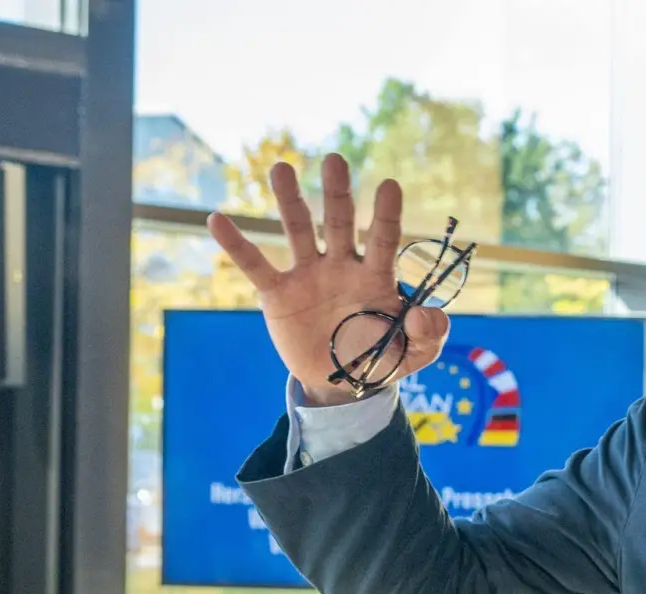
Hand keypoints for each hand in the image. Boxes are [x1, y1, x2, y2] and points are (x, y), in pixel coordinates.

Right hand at [207, 153, 449, 405]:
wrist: (342, 381)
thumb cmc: (383, 359)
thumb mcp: (415, 354)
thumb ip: (428, 335)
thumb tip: (423, 315)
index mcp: (377, 276)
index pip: (383, 240)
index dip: (386, 214)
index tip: (390, 185)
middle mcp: (341, 266)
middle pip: (339, 223)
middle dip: (338, 193)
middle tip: (335, 160)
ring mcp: (308, 275)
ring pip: (298, 231)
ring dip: (289, 201)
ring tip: (281, 168)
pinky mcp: (278, 294)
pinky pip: (255, 265)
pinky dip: (236, 245)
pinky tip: (217, 219)